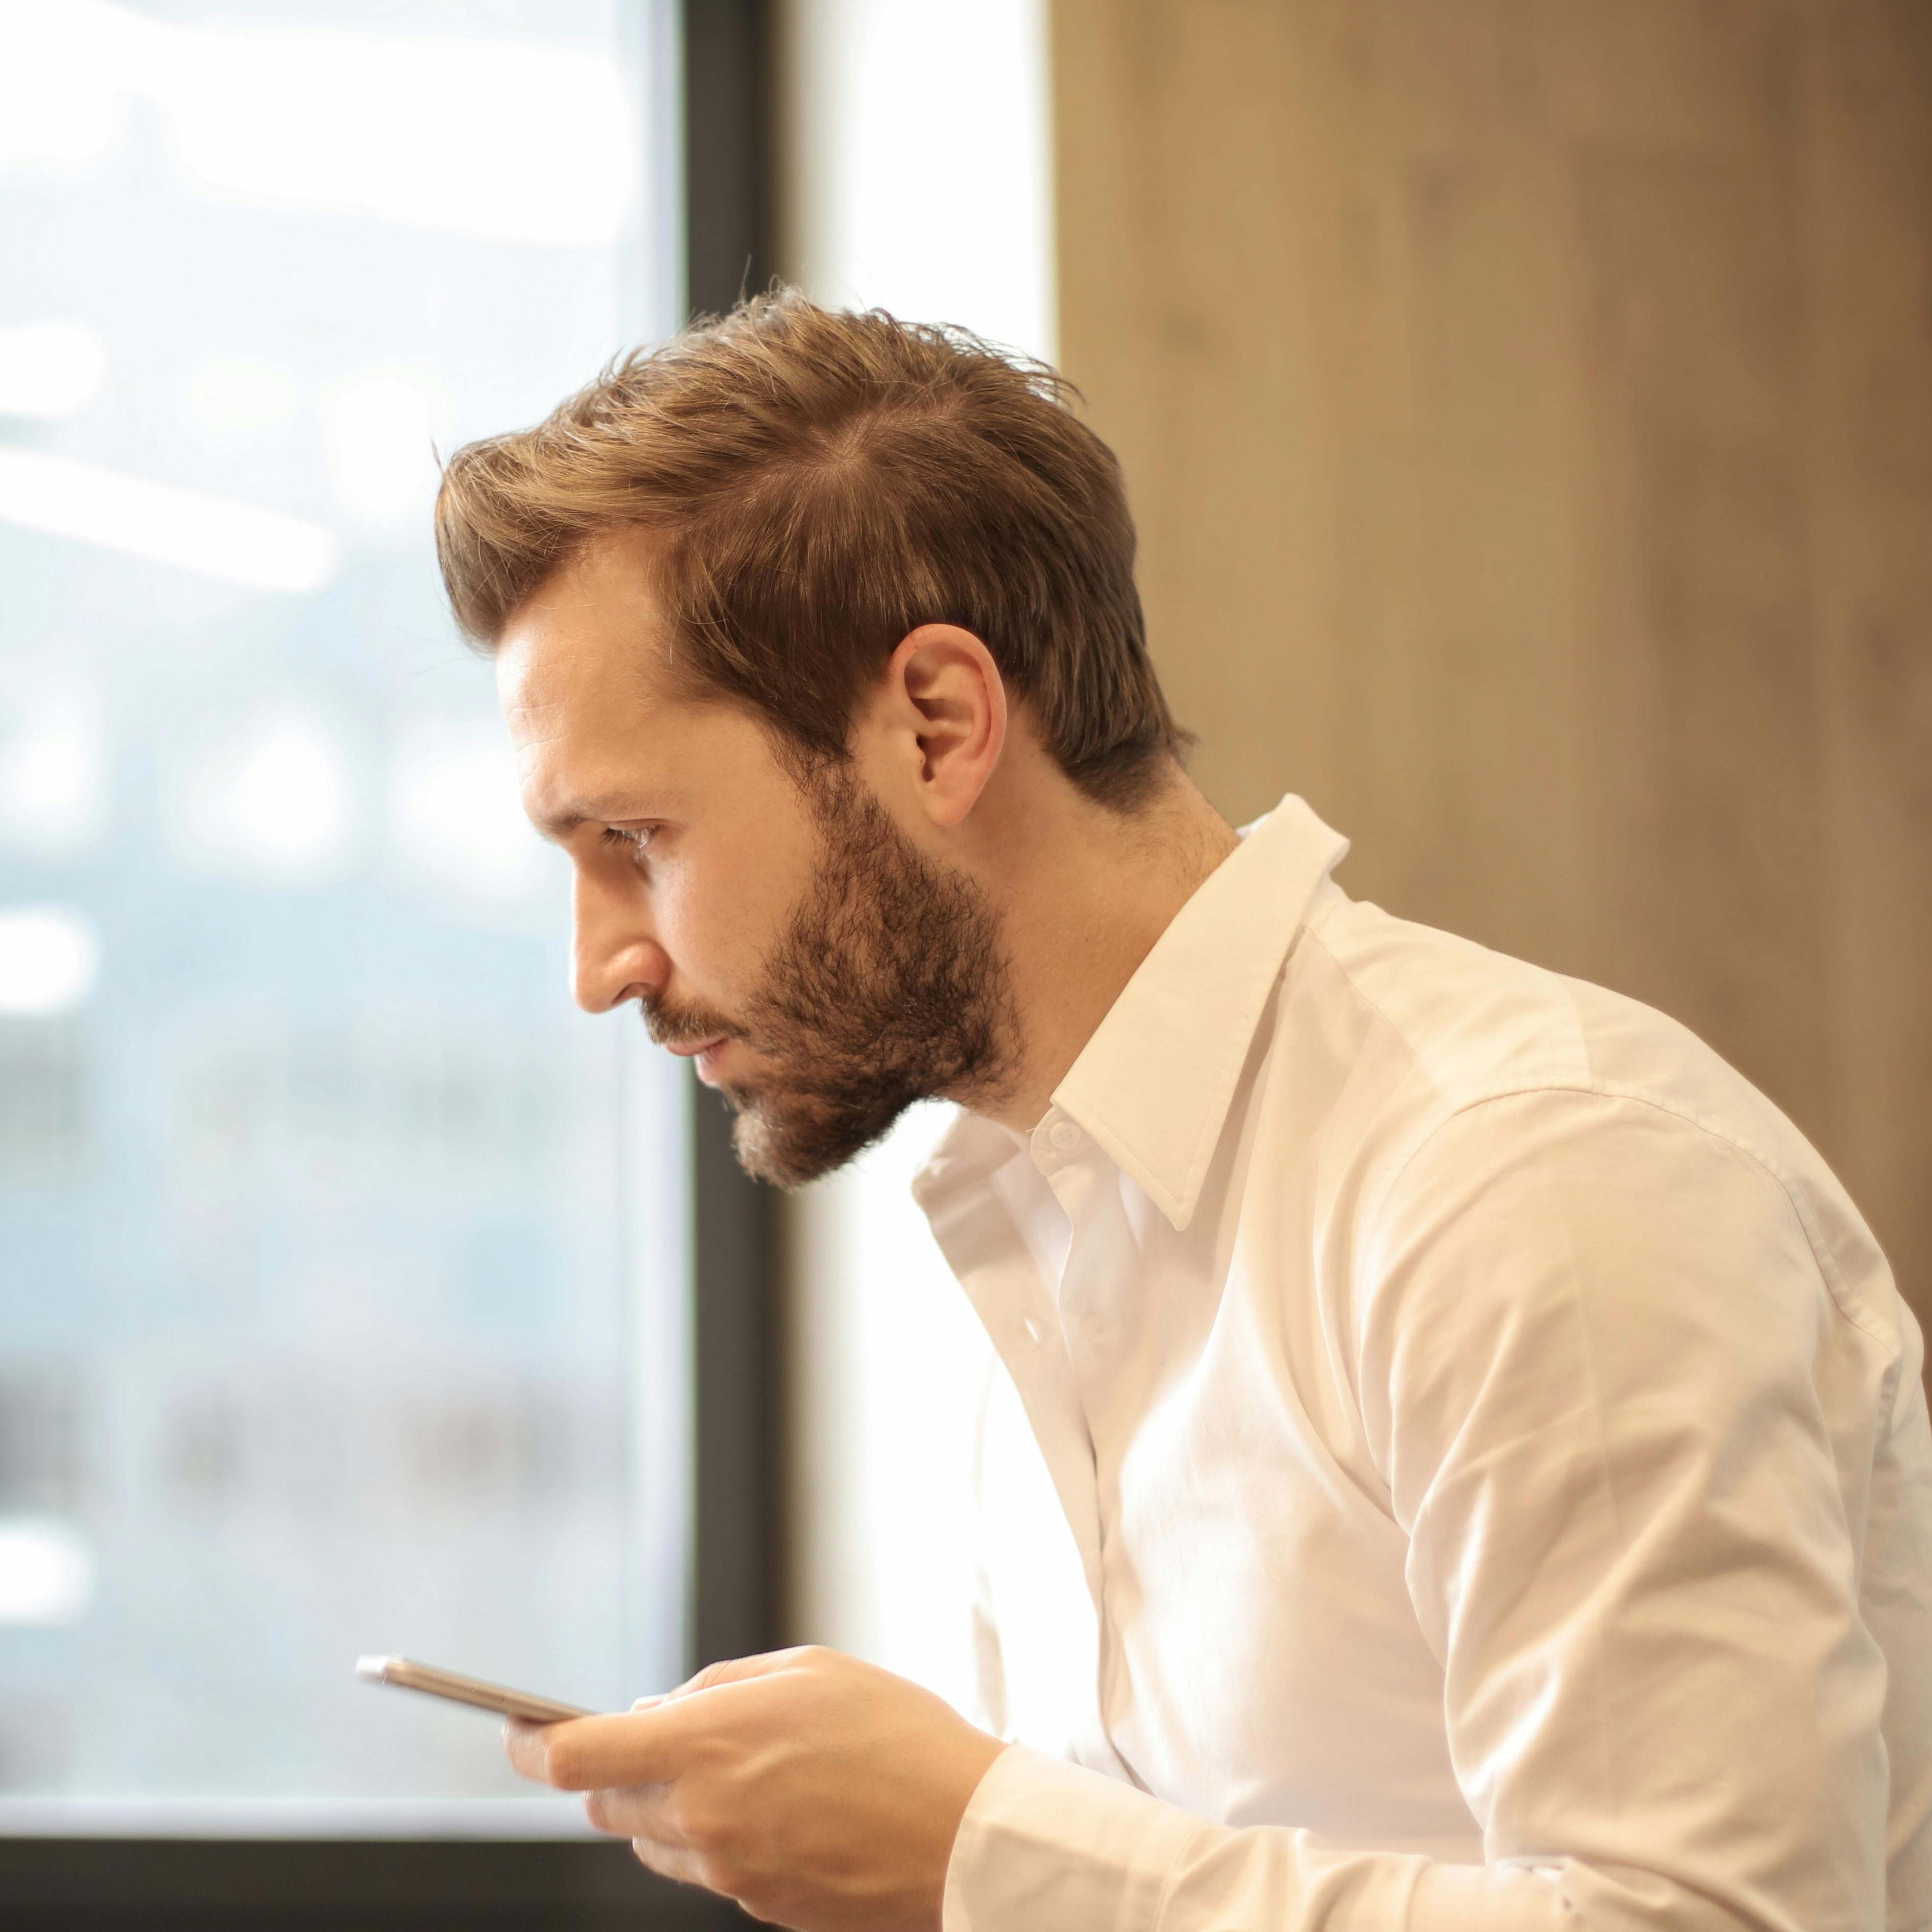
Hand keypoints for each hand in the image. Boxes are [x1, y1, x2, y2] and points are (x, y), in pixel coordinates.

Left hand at [504, 1645, 1007, 1931]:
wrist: (966, 1835)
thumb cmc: (896, 1734)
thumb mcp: (807, 1670)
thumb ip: (718, 1687)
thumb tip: (657, 1707)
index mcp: (704, 1746)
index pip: (573, 1758)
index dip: (530, 1743)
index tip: (517, 1728)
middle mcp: (701, 1817)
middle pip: (605, 1804)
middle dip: (616, 1769)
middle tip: (665, 1735)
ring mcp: (727, 1873)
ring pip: (652, 1841)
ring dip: (666, 1806)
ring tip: (747, 1770)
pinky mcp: (759, 1908)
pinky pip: (708, 1870)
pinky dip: (718, 1838)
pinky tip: (784, 1810)